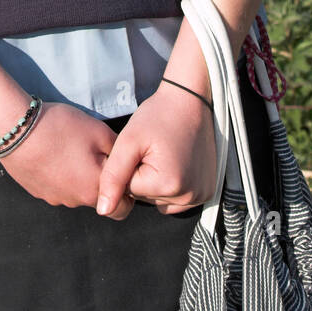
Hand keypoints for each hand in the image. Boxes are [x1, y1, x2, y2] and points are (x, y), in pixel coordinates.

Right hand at [0, 101, 134, 215]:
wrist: (15, 130)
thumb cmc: (61, 129)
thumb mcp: (98, 131)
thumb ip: (119, 151)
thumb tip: (127, 162)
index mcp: (94, 190)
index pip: (123, 209)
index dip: (127, 191)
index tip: (120, 169)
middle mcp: (75, 201)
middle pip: (97, 197)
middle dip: (99, 180)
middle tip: (93, 153)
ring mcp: (55, 198)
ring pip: (76, 192)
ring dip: (78, 176)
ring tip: (69, 148)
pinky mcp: (38, 191)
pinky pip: (57, 187)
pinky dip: (60, 174)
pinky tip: (53, 153)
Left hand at [94, 83, 216, 219]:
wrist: (191, 100)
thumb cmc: (158, 116)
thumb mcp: (129, 141)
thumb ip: (113, 176)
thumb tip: (103, 210)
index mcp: (168, 185)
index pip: (130, 191)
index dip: (130, 167)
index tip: (140, 148)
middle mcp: (189, 197)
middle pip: (147, 197)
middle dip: (143, 175)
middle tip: (153, 149)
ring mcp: (201, 195)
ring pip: (161, 199)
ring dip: (158, 182)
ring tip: (165, 154)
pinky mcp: (208, 191)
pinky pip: (178, 199)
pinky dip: (173, 185)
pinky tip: (176, 162)